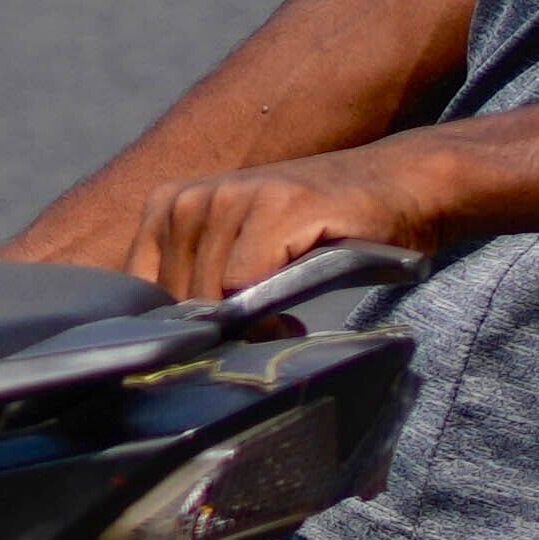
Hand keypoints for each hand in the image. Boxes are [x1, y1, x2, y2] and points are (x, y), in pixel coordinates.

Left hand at [69, 151, 452, 303]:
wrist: (400, 186)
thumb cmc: (315, 234)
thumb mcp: (237, 257)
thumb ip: (195, 290)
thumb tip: (157, 353)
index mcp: (167, 208)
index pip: (138, 298)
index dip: (178, 332)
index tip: (218, 338)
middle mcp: (189, 198)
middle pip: (175, 305)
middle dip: (216, 334)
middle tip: (263, 334)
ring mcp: (230, 197)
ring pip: (208, 300)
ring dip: (248, 328)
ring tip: (283, 324)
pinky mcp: (275, 206)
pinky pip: (246, 287)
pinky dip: (271, 316)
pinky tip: (295, 319)